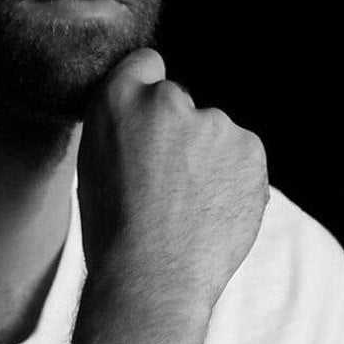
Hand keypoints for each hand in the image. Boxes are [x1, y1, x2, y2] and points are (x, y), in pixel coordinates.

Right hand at [76, 47, 269, 317]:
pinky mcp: (251, 150)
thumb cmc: (112, 233)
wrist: (152, 279)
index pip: (145, 65)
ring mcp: (215, 124)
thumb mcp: (93, 169)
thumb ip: (120, 130)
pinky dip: (231, 180)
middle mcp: (168, 100)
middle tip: (162, 186)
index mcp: (118, 100)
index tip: (146, 124)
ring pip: (214, 134)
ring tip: (186, 208)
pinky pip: (240, 158)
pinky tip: (210, 214)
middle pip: (180, 105)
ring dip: (206, 159)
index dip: (145, 94)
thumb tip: (143, 122)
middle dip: (176, 134)